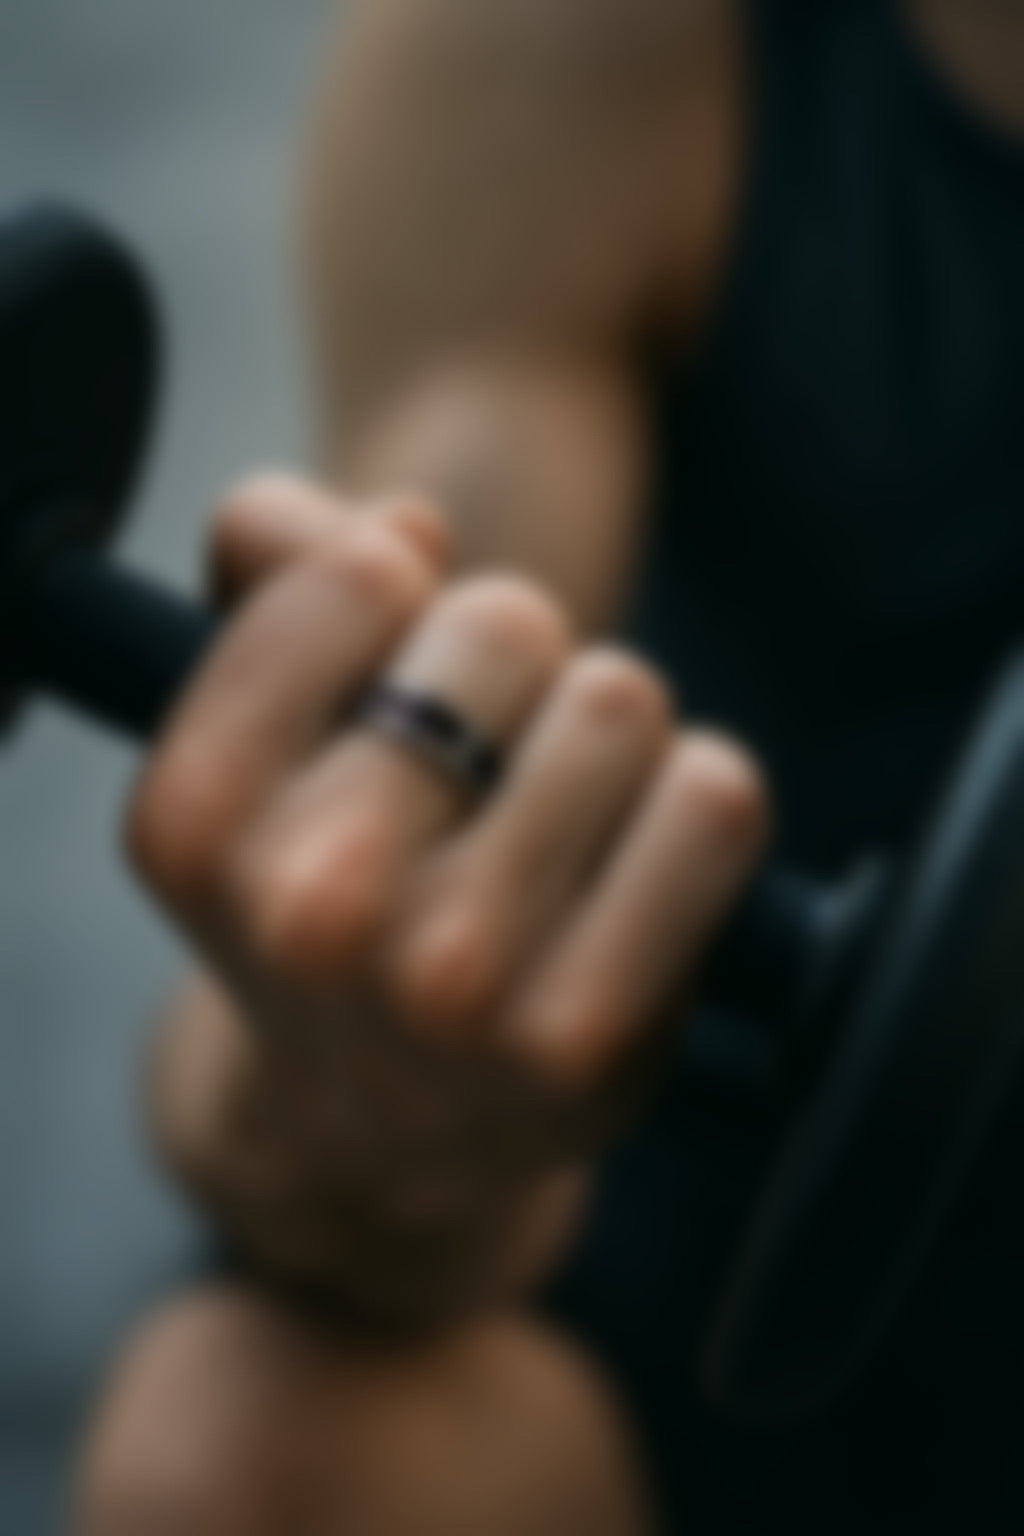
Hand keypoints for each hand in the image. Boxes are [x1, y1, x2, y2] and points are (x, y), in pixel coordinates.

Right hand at [130, 474, 768, 1325]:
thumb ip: (283, 582)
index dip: (399, 589)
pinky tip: (637, 866)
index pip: (361, 572)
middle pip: (507, 627)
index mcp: (196, 816)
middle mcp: (308, 907)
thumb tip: (402, 528)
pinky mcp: (582, 1037)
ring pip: (617, 705)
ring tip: (560, 820)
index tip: (393, 661)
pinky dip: (699, 806)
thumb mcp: (261, 745)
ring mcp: (448, 985)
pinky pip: (711, 804)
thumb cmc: (340, 893)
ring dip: (611, 736)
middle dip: (518, 663)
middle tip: (490, 757)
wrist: (389, 1128)